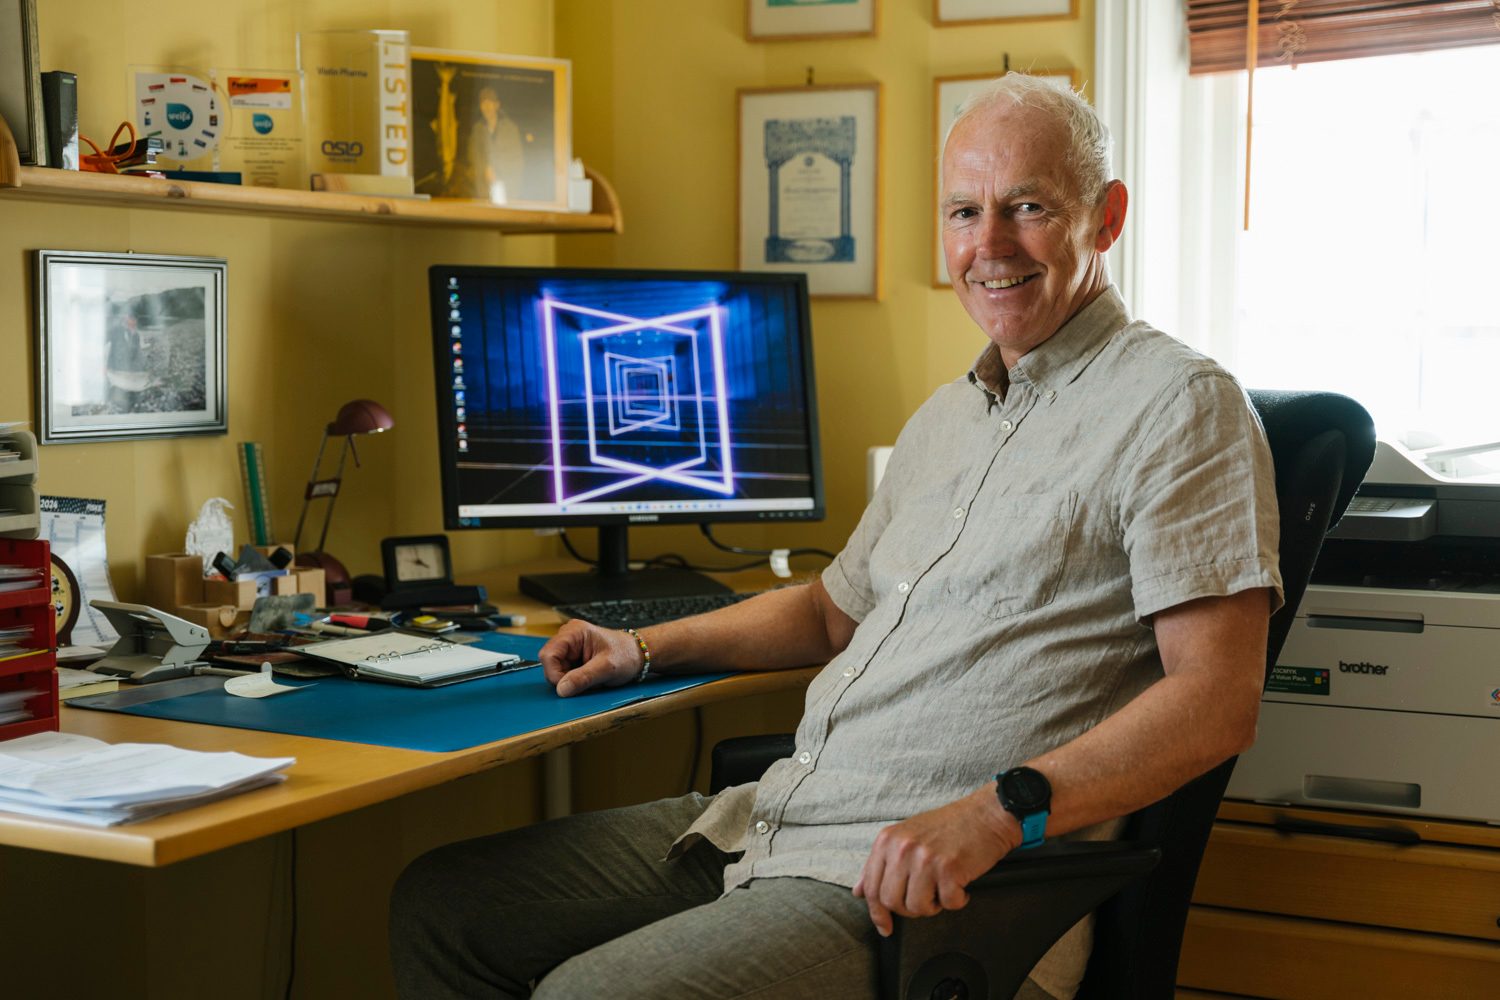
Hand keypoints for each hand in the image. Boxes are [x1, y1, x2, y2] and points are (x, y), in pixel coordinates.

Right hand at [539, 620, 643, 697]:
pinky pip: (564, 671)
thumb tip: (561, 689)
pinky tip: (588, 677)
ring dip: (570, 679)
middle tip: (585, 682)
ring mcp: (570, 646)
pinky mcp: (573, 655)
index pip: (548, 654)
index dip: (554, 674)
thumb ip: (583, 678)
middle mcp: (568, 636)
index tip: (568, 686)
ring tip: (590, 678)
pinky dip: (574, 679)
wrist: (637, 654)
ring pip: (556, 669)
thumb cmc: (626, 655)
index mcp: (574, 632)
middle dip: (564, 677)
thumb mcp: (607, 668)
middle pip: (550, 663)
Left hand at [852, 784, 1020, 936]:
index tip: (884, 927)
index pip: (871, 886)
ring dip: (933, 906)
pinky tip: (961, 885)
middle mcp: (902, 848)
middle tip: (926, 898)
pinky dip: (957, 900)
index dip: (876, 913)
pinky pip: (947, 904)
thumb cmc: (949, 827)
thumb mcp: (906, 837)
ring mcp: (925, 858)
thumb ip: (881, 864)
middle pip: (891, 901)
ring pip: (916, 907)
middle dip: (909, 909)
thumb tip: (859, 891)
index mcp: (887, 840)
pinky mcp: (949, 869)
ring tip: (943, 889)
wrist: (986, 814)